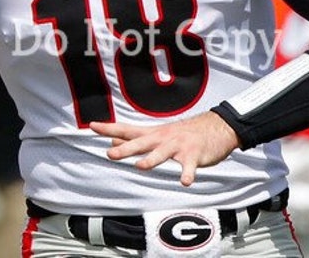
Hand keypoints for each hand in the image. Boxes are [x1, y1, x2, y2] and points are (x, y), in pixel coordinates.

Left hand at [90, 112, 239, 185]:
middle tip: (110, 154)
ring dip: (151, 159)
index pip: (126, 130)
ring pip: (162, 153)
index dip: (109, 128)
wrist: (216, 127)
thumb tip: (112, 142)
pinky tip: (185, 182)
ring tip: (140, 166)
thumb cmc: (182, 134)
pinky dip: (187, 174)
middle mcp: (163, 138)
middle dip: (125, 149)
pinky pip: (189, 167)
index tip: (92, 126)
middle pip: (141, 143)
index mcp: (152, 134)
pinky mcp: (194, 155)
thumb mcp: (157, 134)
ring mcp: (178, 146)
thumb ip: (135, 140)